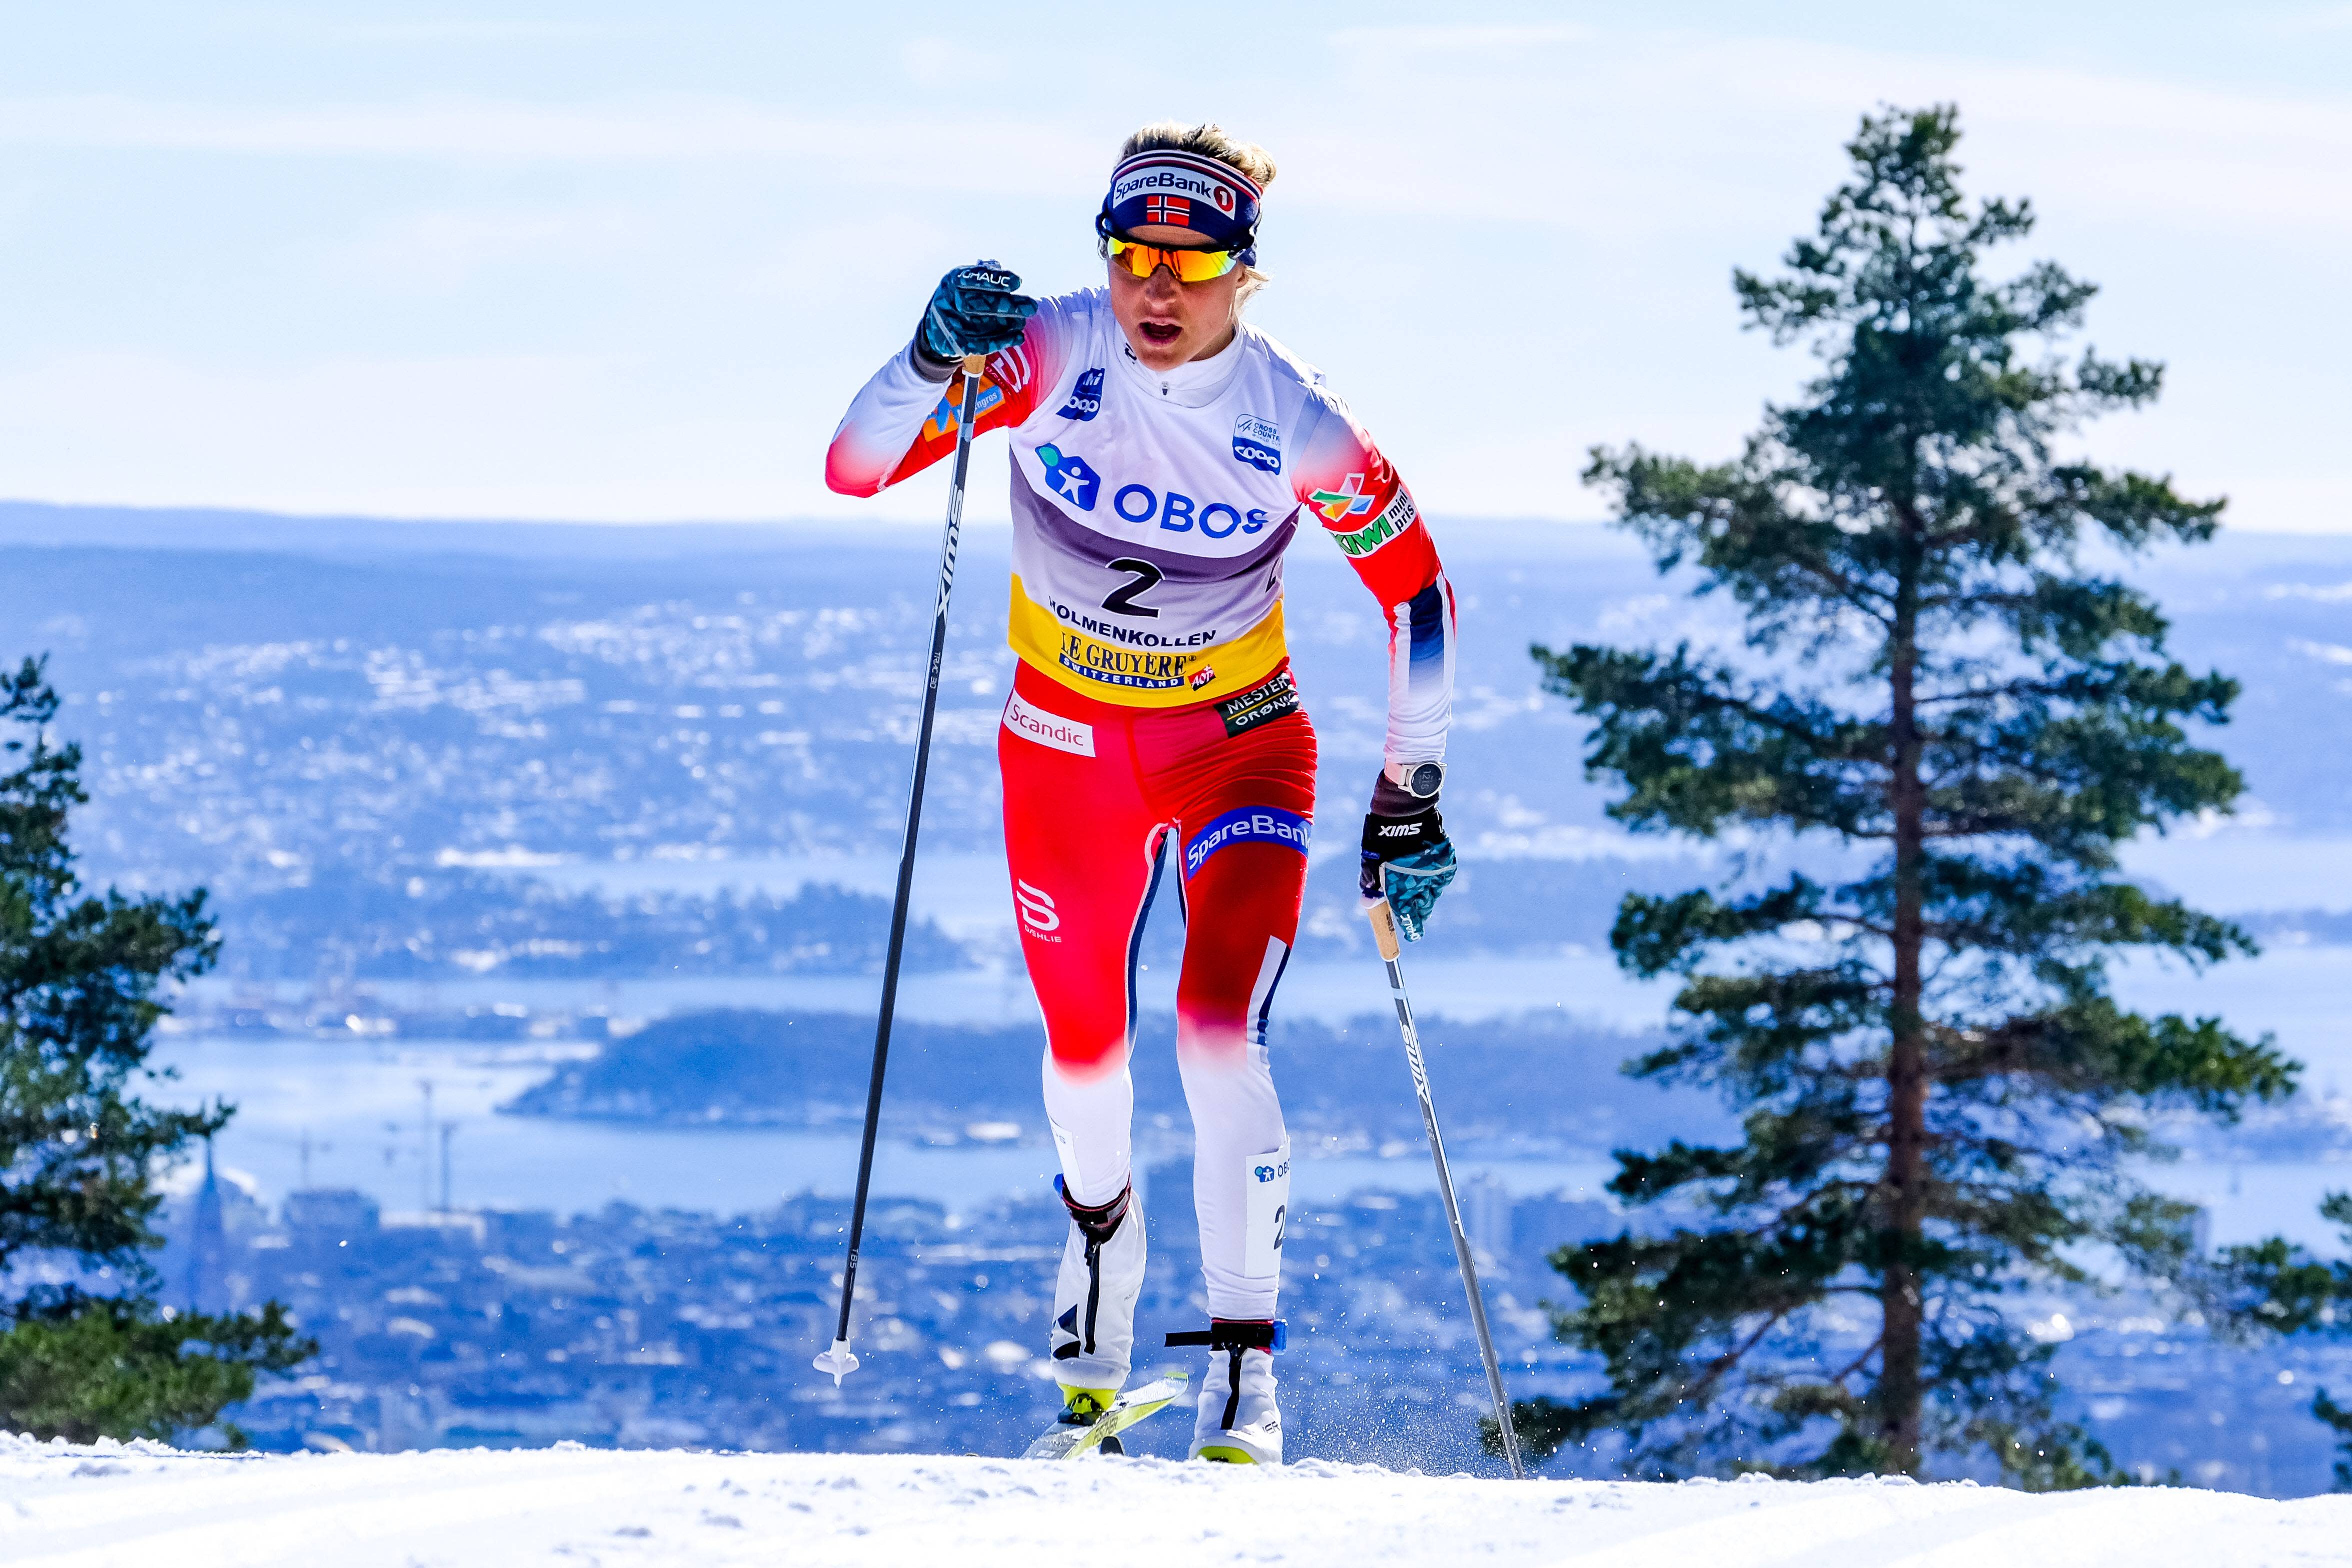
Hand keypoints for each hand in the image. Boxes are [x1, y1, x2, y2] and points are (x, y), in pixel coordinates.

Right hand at [919, 261, 1036, 362]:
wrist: (938, 325)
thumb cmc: (961, 295)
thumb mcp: (968, 280)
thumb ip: (984, 274)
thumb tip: (1000, 269)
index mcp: (953, 280)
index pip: (972, 278)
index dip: (994, 280)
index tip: (1017, 282)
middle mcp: (950, 300)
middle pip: (980, 303)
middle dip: (1007, 305)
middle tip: (1031, 307)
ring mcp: (952, 323)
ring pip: (981, 324)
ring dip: (1007, 322)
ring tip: (1024, 321)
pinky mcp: (956, 343)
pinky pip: (980, 344)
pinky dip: (1001, 341)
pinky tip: (1018, 337)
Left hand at [1360, 801, 1455, 943]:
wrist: (1404, 812)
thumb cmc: (1381, 839)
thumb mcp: (1370, 863)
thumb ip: (1371, 885)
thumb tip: (1369, 903)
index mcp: (1400, 889)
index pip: (1408, 918)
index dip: (1411, 928)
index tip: (1413, 935)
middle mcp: (1420, 885)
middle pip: (1423, 908)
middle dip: (1419, 912)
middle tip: (1416, 911)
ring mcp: (1435, 874)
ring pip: (1433, 892)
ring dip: (1426, 892)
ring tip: (1416, 882)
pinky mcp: (1446, 862)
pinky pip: (1441, 877)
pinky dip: (1434, 877)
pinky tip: (1425, 868)